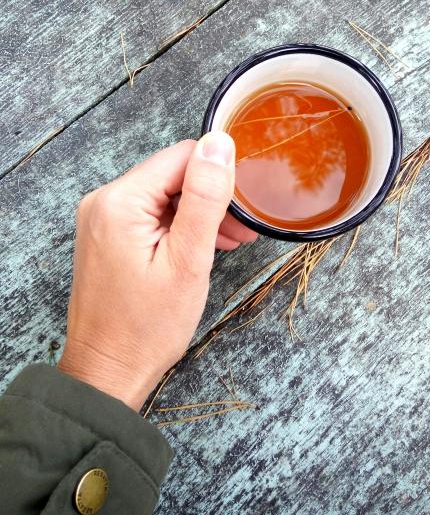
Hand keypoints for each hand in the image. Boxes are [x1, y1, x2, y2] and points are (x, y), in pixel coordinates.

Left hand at [58, 134, 256, 410]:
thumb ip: (205, 198)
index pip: (181, 157)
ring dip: (198, 214)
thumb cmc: (147, 326)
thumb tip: (219, 143)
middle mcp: (104, 201)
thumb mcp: (188, 260)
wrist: (108, 371)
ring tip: (230, 242)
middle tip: (242, 231)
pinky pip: (150, 216)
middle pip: (171, 176)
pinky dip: (178, 227)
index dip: (218, 176)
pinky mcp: (106, 235)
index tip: (243, 208)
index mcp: (120, 201)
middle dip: (211, 198)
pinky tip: (203, 246)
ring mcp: (102, 219)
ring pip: (163, 195)